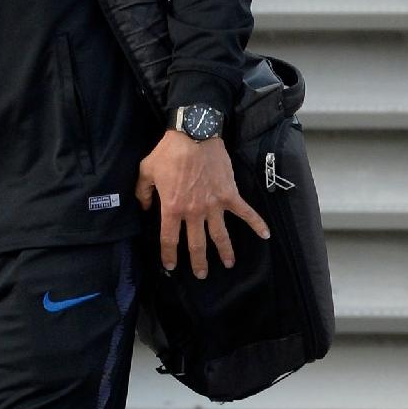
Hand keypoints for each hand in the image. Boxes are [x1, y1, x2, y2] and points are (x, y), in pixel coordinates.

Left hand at [135, 131, 269, 278]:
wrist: (194, 134)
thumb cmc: (168, 152)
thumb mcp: (146, 171)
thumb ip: (142, 192)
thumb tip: (144, 208)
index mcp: (172, 208)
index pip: (169, 239)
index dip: (169, 254)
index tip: (170, 266)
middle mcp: (194, 212)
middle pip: (196, 244)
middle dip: (198, 262)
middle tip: (201, 274)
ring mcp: (214, 204)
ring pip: (220, 235)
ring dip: (225, 252)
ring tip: (228, 264)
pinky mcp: (230, 194)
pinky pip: (245, 212)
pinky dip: (256, 224)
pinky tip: (265, 235)